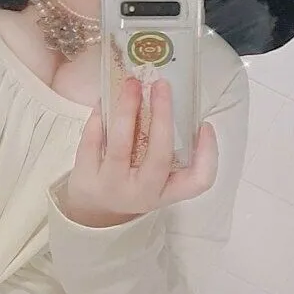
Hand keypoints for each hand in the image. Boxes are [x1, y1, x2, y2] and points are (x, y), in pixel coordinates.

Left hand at [64, 78, 217, 226]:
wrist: (93, 208)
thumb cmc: (132, 182)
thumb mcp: (155, 177)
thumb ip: (165, 148)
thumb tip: (168, 98)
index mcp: (166, 192)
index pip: (198, 181)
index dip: (207, 154)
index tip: (205, 125)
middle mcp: (142, 193)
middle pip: (159, 156)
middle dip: (163, 116)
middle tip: (162, 85)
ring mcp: (112, 186)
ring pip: (121, 145)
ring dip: (127, 110)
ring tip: (131, 84)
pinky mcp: (86, 177)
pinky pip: (93, 141)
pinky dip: (99, 117)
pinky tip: (105, 99)